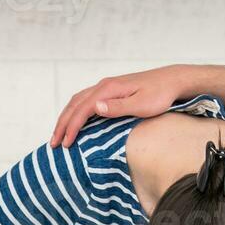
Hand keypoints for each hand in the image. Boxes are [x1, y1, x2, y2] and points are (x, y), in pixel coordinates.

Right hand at [52, 65, 191, 147]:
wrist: (171, 80)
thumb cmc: (160, 95)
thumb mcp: (141, 104)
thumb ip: (118, 107)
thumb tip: (95, 108)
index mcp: (108, 89)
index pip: (82, 110)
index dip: (71, 127)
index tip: (65, 144)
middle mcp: (103, 86)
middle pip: (74, 105)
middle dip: (62, 124)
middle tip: (54, 144)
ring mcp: (106, 87)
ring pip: (77, 102)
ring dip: (66, 118)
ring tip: (59, 134)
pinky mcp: (110, 91)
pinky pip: (85, 101)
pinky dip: (75, 112)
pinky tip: (75, 121)